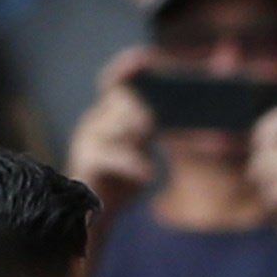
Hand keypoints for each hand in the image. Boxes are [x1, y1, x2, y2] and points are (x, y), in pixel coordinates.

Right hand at [66, 49, 156, 213]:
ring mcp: (88, 138)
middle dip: (147, 107)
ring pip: (119, 122)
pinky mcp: (86, 160)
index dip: (128, 67)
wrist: (91, 219)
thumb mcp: (142, 154)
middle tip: (162, 122)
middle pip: (124, 98)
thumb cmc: (120, 185)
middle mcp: (95, 120)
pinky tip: (150, 174)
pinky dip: (134, 163)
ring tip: (153, 139)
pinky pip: (113, 154)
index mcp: (108, 114)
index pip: (116, 80)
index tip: (148, 57)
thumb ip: (155, 134)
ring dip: (140, 131)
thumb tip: (189, 122)